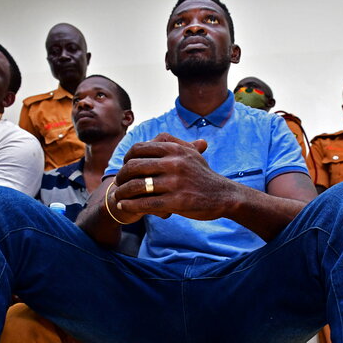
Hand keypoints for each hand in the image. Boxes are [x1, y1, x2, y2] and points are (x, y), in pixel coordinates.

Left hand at [113, 132, 234, 220]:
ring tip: (118, 196)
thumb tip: (160, 136)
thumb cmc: (204, 176)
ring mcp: (175, 183)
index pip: (140, 148)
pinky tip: (124, 206)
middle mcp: (174, 163)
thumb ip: (175, 144)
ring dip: (122, 192)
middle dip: (122, 175)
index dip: (127, 157)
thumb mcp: (192, 154)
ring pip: (137, 186)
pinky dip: (130, 205)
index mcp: (175, 149)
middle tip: (118, 183)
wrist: (224, 196)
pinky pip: (145, 203)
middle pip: (134, 166)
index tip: (125, 166)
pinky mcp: (177, 201)